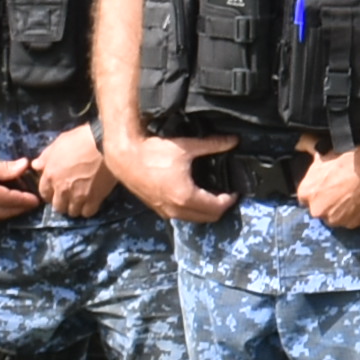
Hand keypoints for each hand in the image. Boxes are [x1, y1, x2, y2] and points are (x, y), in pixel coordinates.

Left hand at [30, 123, 116, 219]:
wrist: (104, 143)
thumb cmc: (81, 139)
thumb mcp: (59, 143)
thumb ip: (46, 156)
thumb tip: (35, 166)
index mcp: (50, 175)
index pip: (44, 194)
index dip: (50, 194)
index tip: (56, 191)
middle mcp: (62, 189)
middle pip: (58, 206)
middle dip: (63, 203)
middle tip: (70, 197)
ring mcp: (78, 195)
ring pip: (73, 212)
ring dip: (76, 207)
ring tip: (82, 200)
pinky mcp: (95, 198)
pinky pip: (88, 212)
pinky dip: (89, 209)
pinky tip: (92, 201)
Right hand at [113, 133, 235, 224]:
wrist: (124, 157)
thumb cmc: (153, 152)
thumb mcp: (186, 147)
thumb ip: (213, 145)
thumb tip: (234, 140)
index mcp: (185, 197)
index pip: (216, 208)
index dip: (230, 200)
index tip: (235, 191)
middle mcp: (176, 209)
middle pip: (207, 218)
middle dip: (220, 208)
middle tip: (226, 194)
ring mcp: (165, 211)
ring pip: (193, 219)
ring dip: (205, 210)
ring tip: (212, 194)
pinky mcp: (156, 209)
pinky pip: (180, 216)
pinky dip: (191, 210)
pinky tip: (193, 195)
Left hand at [297, 143, 359, 232]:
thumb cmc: (348, 161)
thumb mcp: (324, 154)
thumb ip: (310, 152)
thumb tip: (300, 144)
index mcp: (306, 193)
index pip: (305, 197)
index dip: (317, 191)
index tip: (325, 187)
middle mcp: (316, 210)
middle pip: (319, 209)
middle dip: (327, 202)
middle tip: (340, 190)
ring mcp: (334, 219)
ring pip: (334, 216)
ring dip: (340, 210)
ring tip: (351, 195)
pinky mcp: (351, 224)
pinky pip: (350, 220)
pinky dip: (354, 213)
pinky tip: (359, 200)